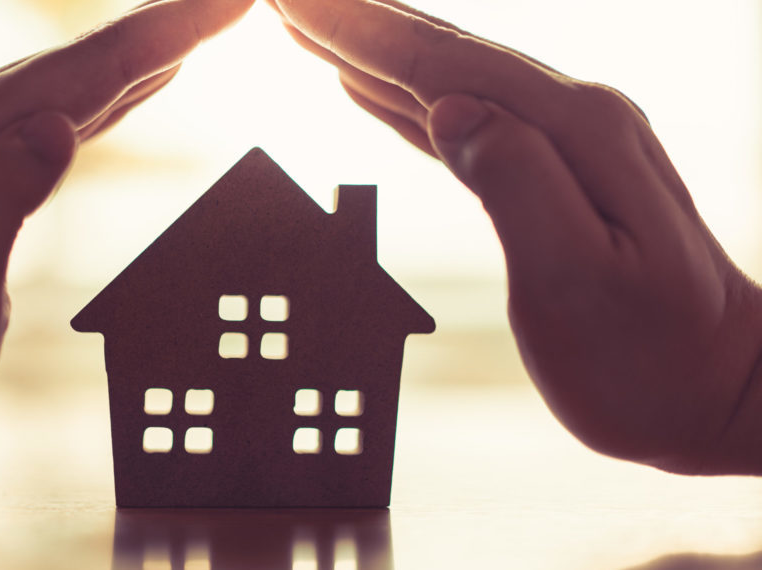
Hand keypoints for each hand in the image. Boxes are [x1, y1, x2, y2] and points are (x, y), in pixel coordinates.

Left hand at [0, 0, 253, 468]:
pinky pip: (57, 113)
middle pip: (86, 62)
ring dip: (143, 54)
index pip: (86, 73)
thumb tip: (59, 126)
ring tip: (201, 29)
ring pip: (74, 82)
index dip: (165, 35)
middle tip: (234, 3)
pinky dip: (110, 92)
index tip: (231, 2)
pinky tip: (140, 86)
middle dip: (167, 29)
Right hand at [270, 0, 761, 472]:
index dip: (359, 30)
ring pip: (444, 82)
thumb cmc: (647, 360)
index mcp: (572, 132)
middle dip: (356, 21)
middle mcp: (571, 119)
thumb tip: (446, 106)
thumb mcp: (578, 282)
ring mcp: (564, 144)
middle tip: (285, 0)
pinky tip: (367, 91)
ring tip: (311, 29)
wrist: (718, 391)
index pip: (442, 66)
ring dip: (372, 53)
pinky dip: (402, 102)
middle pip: (440, 54)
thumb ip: (515, 183)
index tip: (289, 1)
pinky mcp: (550, 176)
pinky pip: (459, 123)